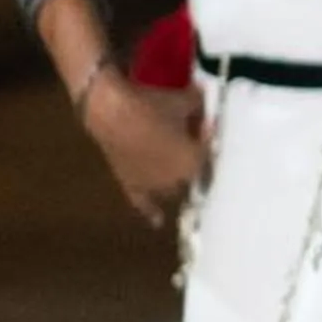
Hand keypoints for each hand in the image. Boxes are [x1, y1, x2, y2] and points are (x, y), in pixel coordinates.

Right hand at [79, 65, 206, 227]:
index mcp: (194, 161)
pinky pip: (143, 204)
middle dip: (194, 158)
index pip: (209, 153)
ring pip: (173, 188)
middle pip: (193, 172)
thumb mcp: (187, 100)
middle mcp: (177, 180)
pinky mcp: (130, 185)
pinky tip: (157, 221)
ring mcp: (152, 186)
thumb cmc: (152, 105)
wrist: (111, 111)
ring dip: (177, 179)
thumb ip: (201, 107)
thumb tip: (207, 106)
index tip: (206, 125)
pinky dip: (151, 212)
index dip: (208, 138)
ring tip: (175, 163)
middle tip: (190, 139)